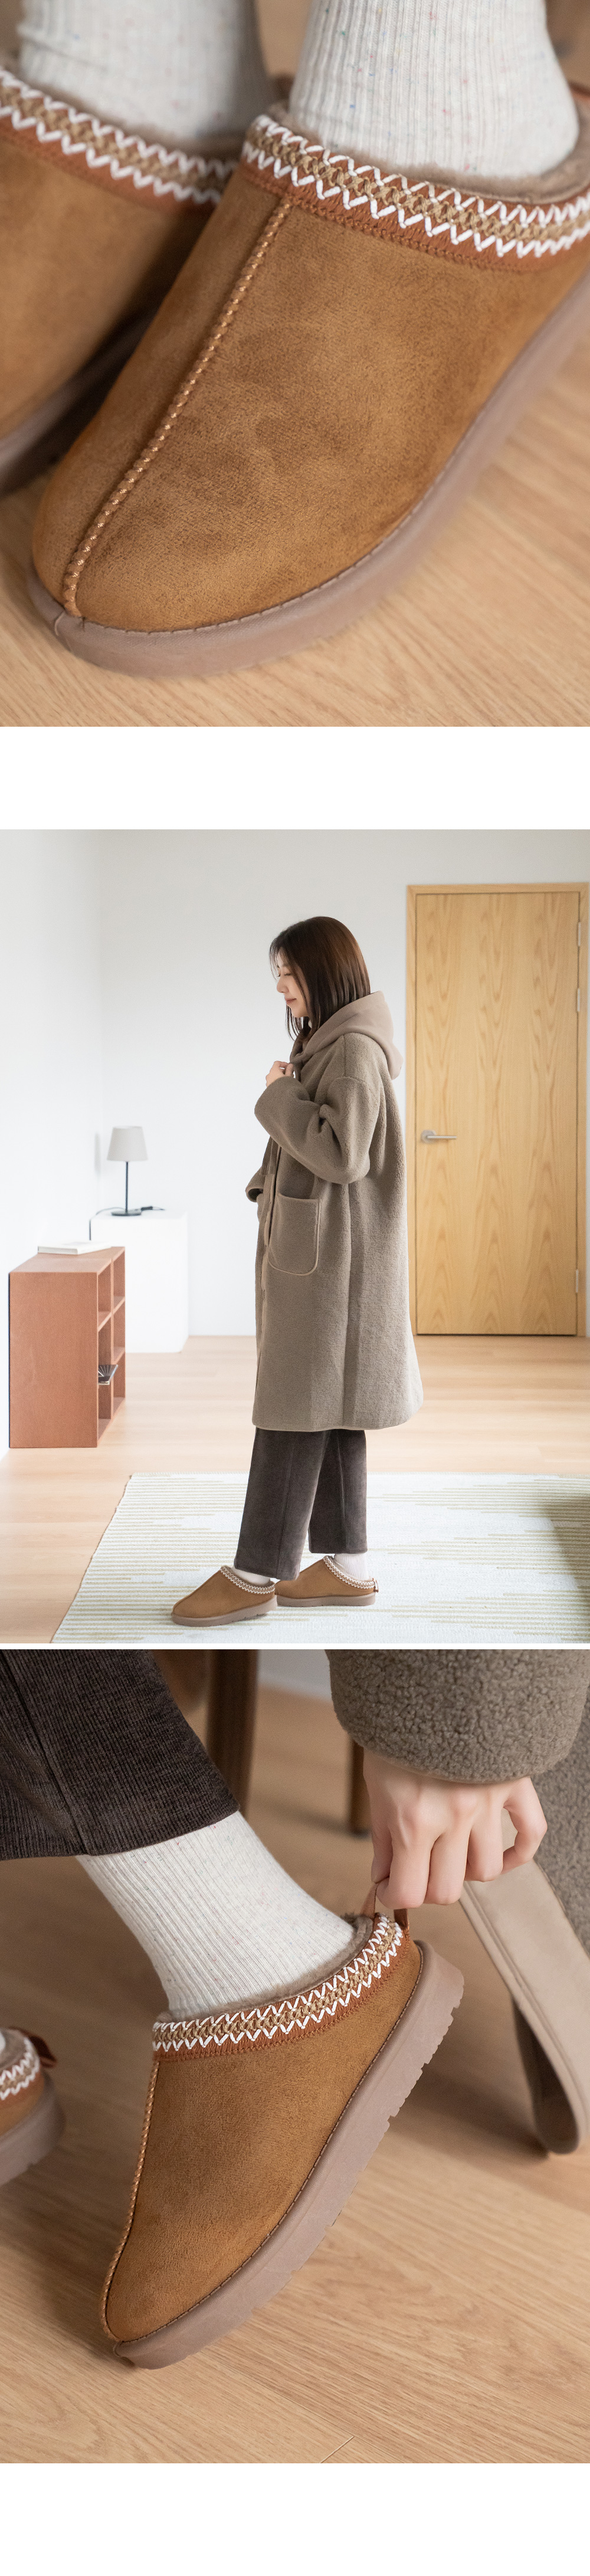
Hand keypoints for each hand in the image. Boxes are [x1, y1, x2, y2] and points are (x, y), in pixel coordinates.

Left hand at [265, 1060, 290, 1085]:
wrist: (279, 1097)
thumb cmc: (284, 1086)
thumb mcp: (289, 1076)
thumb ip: (289, 1069)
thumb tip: (290, 1065)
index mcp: (273, 1070)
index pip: (277, 1063)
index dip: (283, 1063)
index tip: (288, 1066)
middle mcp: (269, 1075)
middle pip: (275, 1069)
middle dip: (283, 1071)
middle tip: (290, 1074)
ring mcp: (268, 1081)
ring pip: (274, 1076)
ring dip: (280, 1076)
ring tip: (287, 1081)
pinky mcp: (268, 1087)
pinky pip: (273, 1081)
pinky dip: (277, 1081)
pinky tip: (283, 1085)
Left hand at [363, 1750, 546, 1908]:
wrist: (427, 1683)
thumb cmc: (395, 1734)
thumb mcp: (376, 1786)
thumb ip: (382, 1838)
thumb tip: (385, 1879)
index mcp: (413, 1819)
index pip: (410, 1892)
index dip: (396, 1897)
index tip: (391, 1886)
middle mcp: (454, 1816)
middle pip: (448, 1889)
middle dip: (427, 1887)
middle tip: (418, 1869)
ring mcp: (488, 1802)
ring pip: (486, 1870)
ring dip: (466, 1870)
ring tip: (451, 1852)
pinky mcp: (512, 1784)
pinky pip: (530, 1833)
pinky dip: (518, 1853)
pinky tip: (501, 1855)